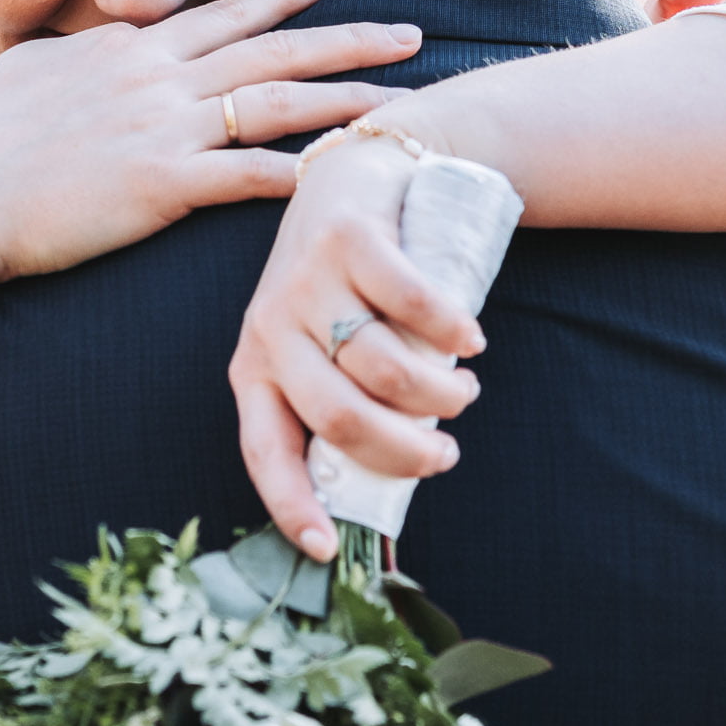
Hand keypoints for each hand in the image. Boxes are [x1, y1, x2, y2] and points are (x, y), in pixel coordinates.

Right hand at [0, 0, 423, 282]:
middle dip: (347, 37)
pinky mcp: (161, 184)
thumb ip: (76, 62)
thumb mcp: (28, 81)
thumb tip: (98, 49)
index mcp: (128, 54)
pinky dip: (299, 172)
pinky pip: (246, 173)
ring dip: (347, 99)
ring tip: (404, 102)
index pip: (220, 18)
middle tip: (409, 31)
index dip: (281, 1)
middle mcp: (156, 79)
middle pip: (272, 48)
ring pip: (277, 102)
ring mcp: (163, 128)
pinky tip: (344, 177)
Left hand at [229, 135, 484, 561]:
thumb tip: (382, 504)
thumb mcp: (325, 346)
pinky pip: (414, 306)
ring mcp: (309, 280)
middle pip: (342, 419)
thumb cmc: (347, 286)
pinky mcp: (350, 239)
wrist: (359, 174)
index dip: (292, 505)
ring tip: (461, 388)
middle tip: (444, 454)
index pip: (264, 451)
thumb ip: (343, 406)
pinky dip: (455, 333)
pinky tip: (470, 341)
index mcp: (255, 368)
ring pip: (386, 368)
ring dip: (442, 394)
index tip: (327, 550)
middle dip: (405, 453)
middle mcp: (272, 327)